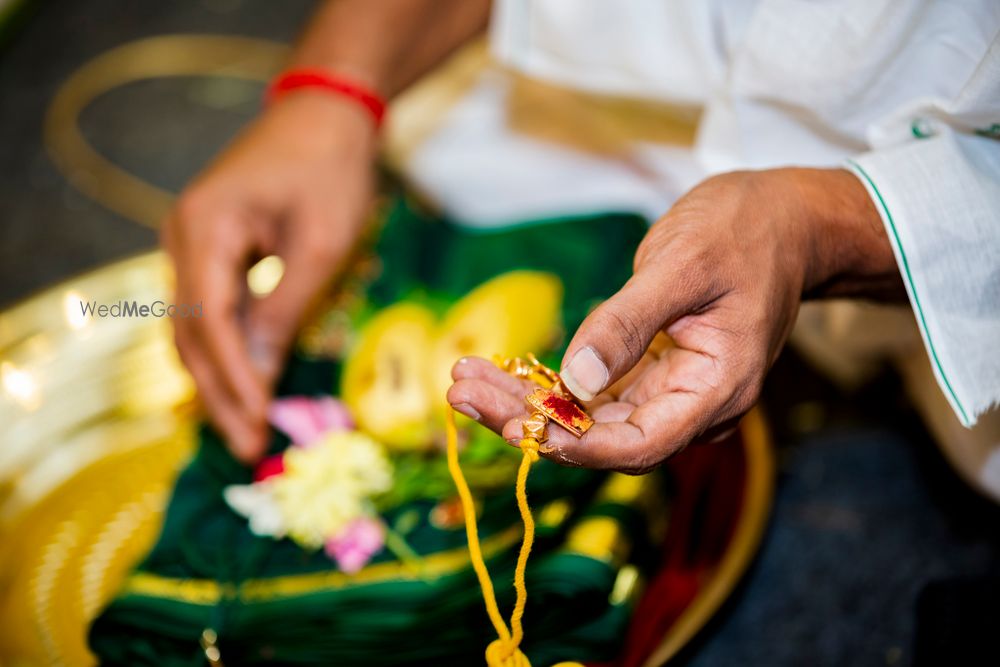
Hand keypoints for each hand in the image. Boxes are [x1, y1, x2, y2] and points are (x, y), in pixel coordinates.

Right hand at [162, 92, 376, 461]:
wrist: (325, 113)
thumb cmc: (331, 170)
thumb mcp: (319, 244)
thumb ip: (285, 309)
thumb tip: (260, 373)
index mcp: (203, 228)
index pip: (208, 320)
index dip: (233, 377)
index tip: (258, 421)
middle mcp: (181, 237)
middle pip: (191, 332)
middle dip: (221, 392)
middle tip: (247, 447)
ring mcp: (190, 243)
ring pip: (195, 327)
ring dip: (221, 378)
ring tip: (246, 429)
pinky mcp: (210, 250)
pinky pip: (210, 310)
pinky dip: (227, 350)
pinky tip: (246, 385)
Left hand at [448, 168, 900, 472]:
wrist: (780, 217)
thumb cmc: (742, 232)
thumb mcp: (681, 265)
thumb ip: (628, 322)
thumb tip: (575, 379)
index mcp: (717, 388)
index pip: (639, 444)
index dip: (574, 445)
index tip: (512, 424)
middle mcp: (694, 404)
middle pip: (602, 436)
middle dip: (529, 417)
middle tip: (462, 389)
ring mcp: (672, 391)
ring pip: (591, 418)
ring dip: (528, 401)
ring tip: (464, 380)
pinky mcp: (653, 373)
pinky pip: (595, 393)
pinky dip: (548, 383)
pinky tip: (502, 370)